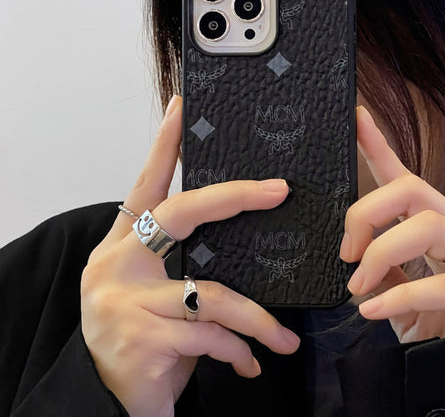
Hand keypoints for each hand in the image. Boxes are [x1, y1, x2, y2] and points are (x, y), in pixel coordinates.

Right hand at [81, 96, 299, 416]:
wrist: (108, 399)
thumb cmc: (143, 339)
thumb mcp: (155, 295)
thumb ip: (184, 266)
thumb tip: (243, 242)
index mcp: (123, 248)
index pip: (145, 186)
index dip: (164, 148)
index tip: (181, 109)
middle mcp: (117, 264)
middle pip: (180, 214)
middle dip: (233, 197)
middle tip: (278, 190)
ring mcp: (125, 301)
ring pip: (211, 293)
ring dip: (257, 320)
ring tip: (283, 339)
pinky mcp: (141, 339)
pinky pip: (211, 335)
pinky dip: (239, 350)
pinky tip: (250, 364)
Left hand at [340, 106, 444, 342]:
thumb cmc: (444, 330)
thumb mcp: (401, 297)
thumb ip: (383, 273)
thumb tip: (355, 256)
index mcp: (438, 230)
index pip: (405, 180)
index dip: (379, 147)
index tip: (355, 118)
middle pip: (413, 190)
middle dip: (367, 212)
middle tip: (346, 252)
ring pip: (429, 225)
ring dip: (381, 253)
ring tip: (359, 288)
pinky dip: (402, 296)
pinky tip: (374, 311)